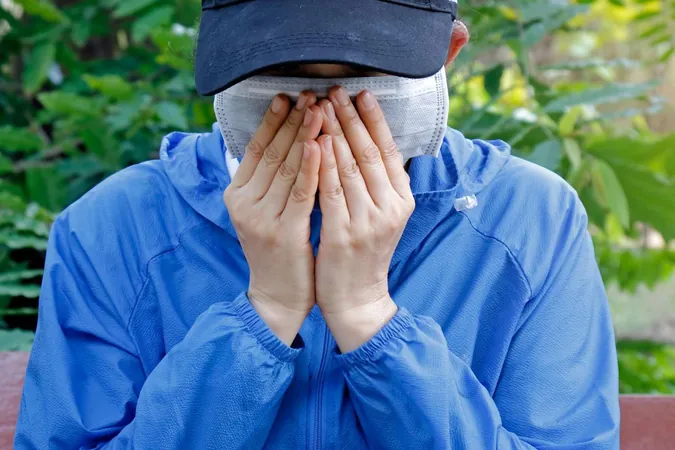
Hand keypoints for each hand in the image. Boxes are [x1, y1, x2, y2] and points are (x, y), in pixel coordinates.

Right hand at [224, 92, 322, 344]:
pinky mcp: (284, 233)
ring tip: (320, 108)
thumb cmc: (277, 250)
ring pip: (287, 168)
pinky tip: (320, 144)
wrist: (278, 297)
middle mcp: (244, 203)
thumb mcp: (261, 212)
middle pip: (271, 153)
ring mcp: (262, 219)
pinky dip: (311, 167)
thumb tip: (278, 140)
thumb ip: (266, 180)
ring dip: (305, 135)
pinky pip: (300, 193)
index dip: (272, 121)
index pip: (255, 149)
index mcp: (236, 194)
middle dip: (292, 120)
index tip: (288, 96)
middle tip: (309, 93)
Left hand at [315, 88, 414, 351]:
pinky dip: (323, 164)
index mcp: (402, 200)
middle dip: (351, 118)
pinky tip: (314, 142)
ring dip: (334, 133)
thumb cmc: (363, 253)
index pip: (388, 151)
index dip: (374, 120)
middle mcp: (391, 208)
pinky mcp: (345, 234)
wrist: (356, 299)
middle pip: (369, 153)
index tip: (361, 94)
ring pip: (350, 168)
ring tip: (320, 106)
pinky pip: (332, 191)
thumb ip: (378, 184)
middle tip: (335, 91)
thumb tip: (366, 141)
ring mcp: (369, 221)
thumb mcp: (381, 216)